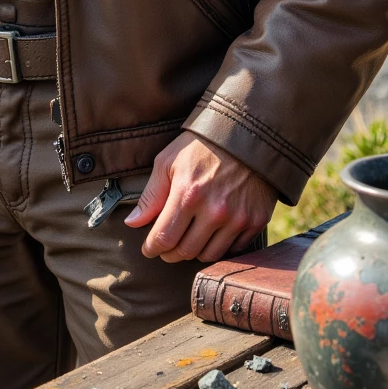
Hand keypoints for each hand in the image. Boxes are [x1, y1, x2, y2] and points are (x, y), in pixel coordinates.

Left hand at [124, 131, 276, 262]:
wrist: (246, 134)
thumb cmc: (201, 145)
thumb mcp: (169, 161)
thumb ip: (151, 195)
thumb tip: (132, 223)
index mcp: (188, 194)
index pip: (164, 238)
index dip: (152, 248)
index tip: (149, 248)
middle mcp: (214, 210)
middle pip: (185, 252)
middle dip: (170, 253)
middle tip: (166, 246)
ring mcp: (237, 218)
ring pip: (209, 255)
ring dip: (194, 251)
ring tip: (188, 239)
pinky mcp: (255, 221)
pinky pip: (233, 249)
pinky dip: (219, 246)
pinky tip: (212, 233)